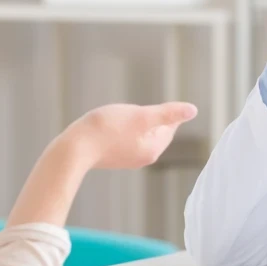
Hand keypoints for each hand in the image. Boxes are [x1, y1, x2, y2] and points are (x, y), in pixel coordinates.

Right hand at [54, 102, 198, 169]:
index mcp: (153, 149)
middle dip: (146, 116)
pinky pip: (125, 138)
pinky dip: (120, 128)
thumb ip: (167, 113)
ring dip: (132, 121)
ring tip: (117, 117)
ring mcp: (127, 158)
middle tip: (128, 112)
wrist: (74, 148)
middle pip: (155, 130)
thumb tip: (193, 110)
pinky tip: (108, 125)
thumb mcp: (140, 116)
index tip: (144, 107)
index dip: (161, 111)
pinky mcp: (113, 156)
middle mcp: (143, 157)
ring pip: (139, 133)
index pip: (169, 126)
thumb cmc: (106, 129)